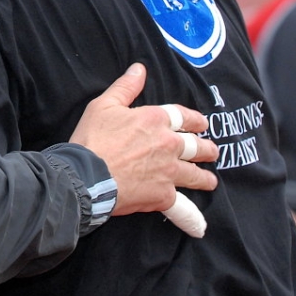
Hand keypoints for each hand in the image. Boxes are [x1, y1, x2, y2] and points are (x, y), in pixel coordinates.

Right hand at [69, 63, 218, 220]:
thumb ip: (125, 87)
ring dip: (205, 177)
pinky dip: (192, 218)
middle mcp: (169, 145)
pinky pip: (183, 209)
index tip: (201, 124)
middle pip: (197, 146)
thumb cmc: (92, 138)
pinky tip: (199, 226)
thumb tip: (139, 69)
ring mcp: (169, 172)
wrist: (85, 174)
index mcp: (155, 120)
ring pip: (197, 175)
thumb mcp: (104, 105)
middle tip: (210, 151)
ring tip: (209, 180)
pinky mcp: (163, 196)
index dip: (195, 120)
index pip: (184, 116)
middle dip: (206, 148)